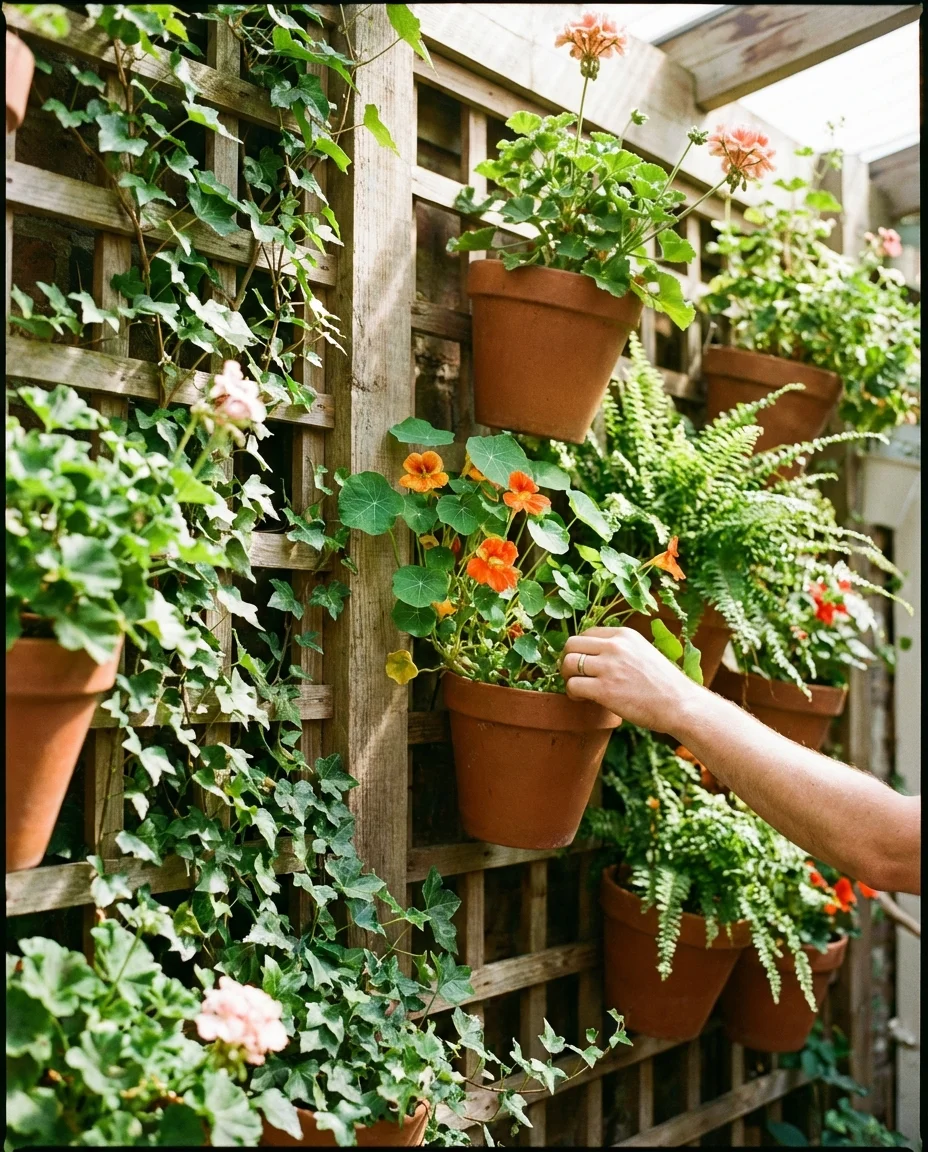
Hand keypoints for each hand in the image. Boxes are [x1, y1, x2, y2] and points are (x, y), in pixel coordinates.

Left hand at [561, 626, 701, 733]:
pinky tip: (583, 698)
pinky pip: (573, 685)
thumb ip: (620, 649)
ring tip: (578, 688)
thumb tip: (594, 654)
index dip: (580, 650)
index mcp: (624, 635)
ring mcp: (608, 667)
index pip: (587, 634)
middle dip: (567, 660)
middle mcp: (615, 646)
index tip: (583, 663)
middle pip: (571, 644)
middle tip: (573, 674)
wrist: (680, 704)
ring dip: (567, 677)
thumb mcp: (643, 652)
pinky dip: (572, 693)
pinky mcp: (604, 690)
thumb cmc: (664, 684)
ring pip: (567, 663)